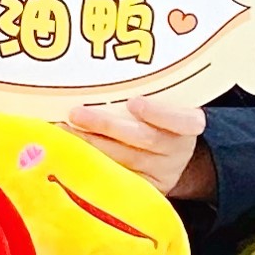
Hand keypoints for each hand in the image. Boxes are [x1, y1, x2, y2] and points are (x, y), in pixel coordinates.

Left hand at [66, 95, 212, 200]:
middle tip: (77, 114)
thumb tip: (103, 64)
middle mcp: (178, 151)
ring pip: (126, 160)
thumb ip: (145, 90)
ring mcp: (161, 173)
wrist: (171, 155)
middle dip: (107, 126)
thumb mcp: (166, 101)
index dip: (159, 113)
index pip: (182, 120)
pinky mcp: (143, 190)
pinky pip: (117, 178)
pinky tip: (71, 153)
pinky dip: (93, 165)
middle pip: (144, 140)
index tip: (134, 103)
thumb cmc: (161, 117)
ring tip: (65, 131)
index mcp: (190, 125)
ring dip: (92, 145)